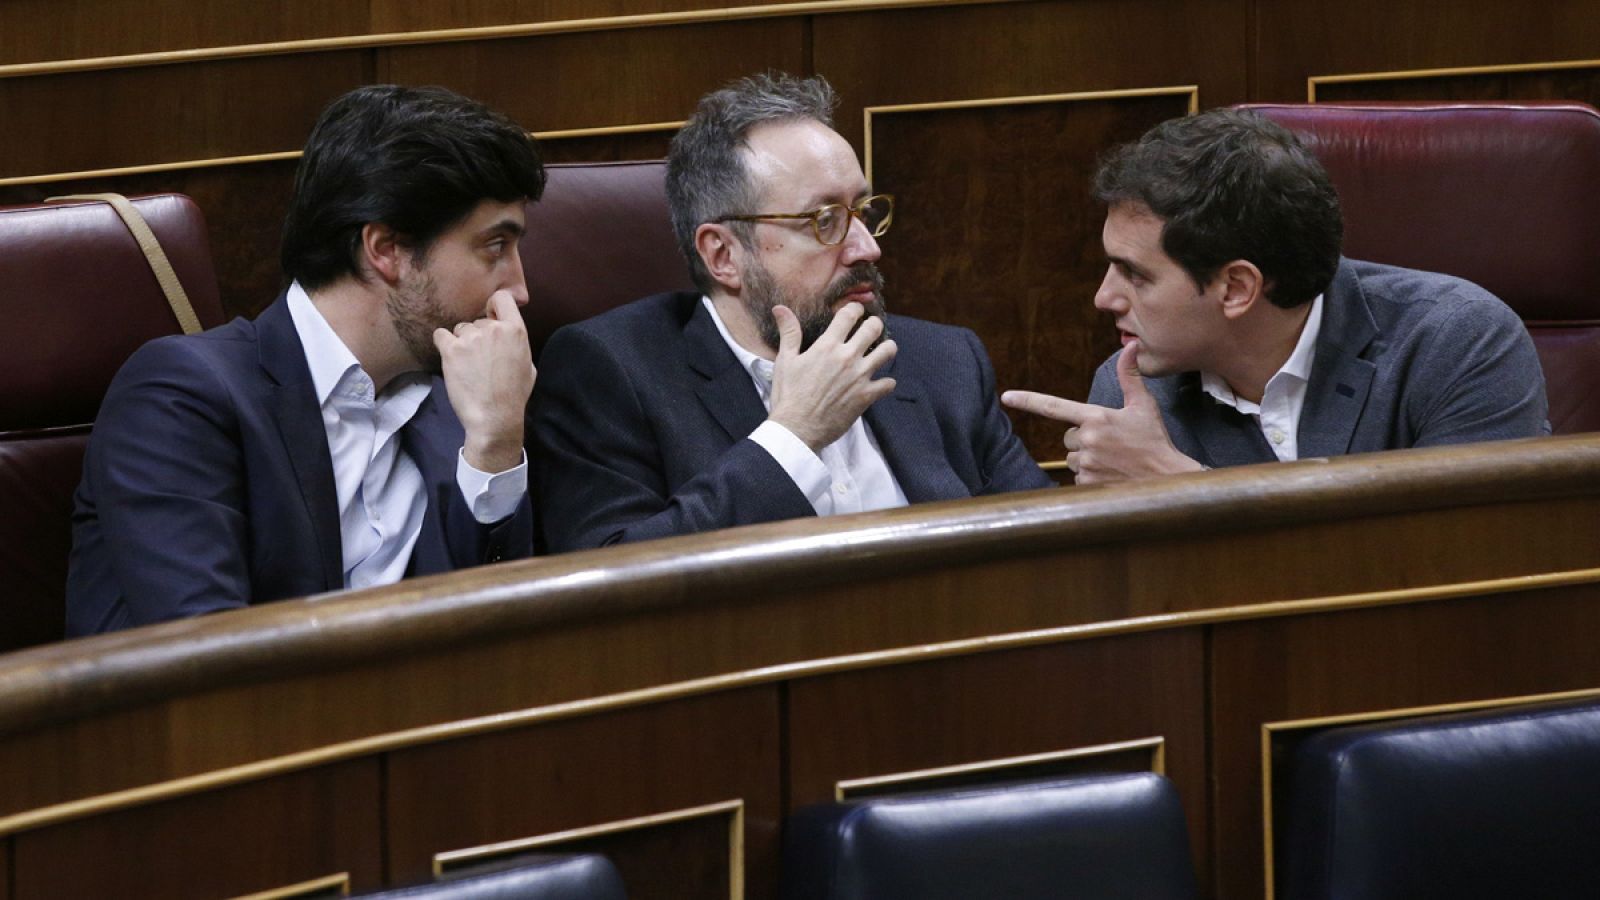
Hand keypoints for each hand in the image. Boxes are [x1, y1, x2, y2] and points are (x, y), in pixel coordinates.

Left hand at [433, 289, 534, 472]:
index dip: (494, 306)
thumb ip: (517, 343)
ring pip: (460, 329)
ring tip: (468, 365)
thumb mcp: (528, 365)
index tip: (492, 317)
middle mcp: (493, 329)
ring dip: (462, 342)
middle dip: (478, 335)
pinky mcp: (451, 350)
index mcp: (516, 330)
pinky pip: (440, 335)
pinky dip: (443, 345)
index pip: (502, 298)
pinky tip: (451, 359)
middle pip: (478, 320)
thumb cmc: (514, 395)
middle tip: (480, 358)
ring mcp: (471, 338)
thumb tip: (507, 333)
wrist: (494, 417)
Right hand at [766, 303, 897, 452]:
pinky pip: (888, 384)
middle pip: (873, 328)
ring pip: (888, 351)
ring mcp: (859, 376)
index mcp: (827, 346)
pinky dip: (885, 383)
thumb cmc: (788, 395)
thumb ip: (789, 332)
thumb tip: (780, 308)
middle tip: (870, 329)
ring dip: (886, 348)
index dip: (855, 309)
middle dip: (873, 325)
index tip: (855, 311)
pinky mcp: (866, 396)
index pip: (849, 315)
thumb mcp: (785, 361)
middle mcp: (847, 357)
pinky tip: (878, 384)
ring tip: (881, 351)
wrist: (796, 429)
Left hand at [1001, 340, 1201, 484]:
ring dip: (1087, 458)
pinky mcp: (1087, 484)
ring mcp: (1086, 463)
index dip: (1027, 400)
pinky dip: (1091, 476)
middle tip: (1111, 443)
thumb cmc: (1154, 440)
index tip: (1007, 396)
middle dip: (1084, 439)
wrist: (1166, 478)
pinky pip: (1077, 477)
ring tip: (1114, 459)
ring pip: (1073, 458)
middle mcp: (1087, 439)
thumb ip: (1129, 376)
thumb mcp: (1143, 405)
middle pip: (1068, 437)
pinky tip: (1111, 473)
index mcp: (1096, 417)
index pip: (1054, 406)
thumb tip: (1131, 346)